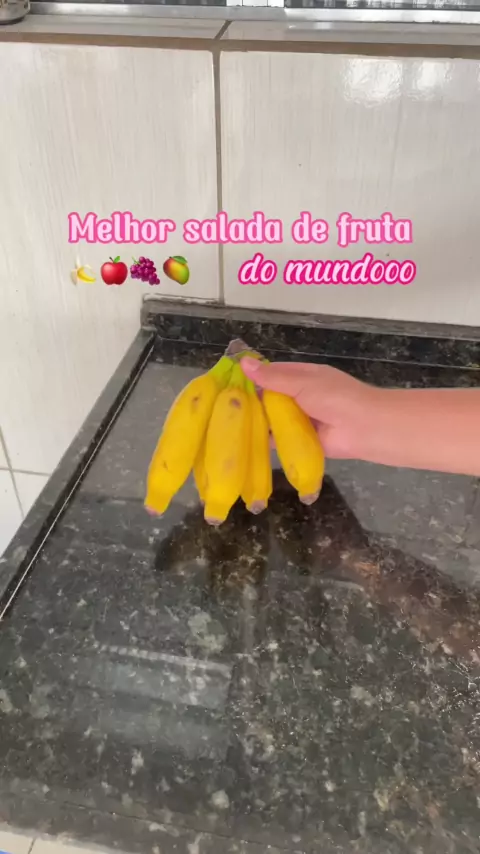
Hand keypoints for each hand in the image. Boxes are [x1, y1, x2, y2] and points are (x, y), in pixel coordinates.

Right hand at [241, 357, 378, 459]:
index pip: (274, 373)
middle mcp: (302, 396)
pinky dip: (267, 440)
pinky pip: (281, 439)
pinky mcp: (302, 440)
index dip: (253, 376)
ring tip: (228, 424)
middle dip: (252, 400)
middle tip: (223, 405)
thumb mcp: (302, 382)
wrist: (363, 428)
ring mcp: (302, 419)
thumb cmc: (335, 398)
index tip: (228, 381)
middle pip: (272, 397)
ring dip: (258, 420)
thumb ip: (273, 377)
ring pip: (274, 418)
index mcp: (304, 376)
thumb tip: (244, 362)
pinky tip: (246, 441)